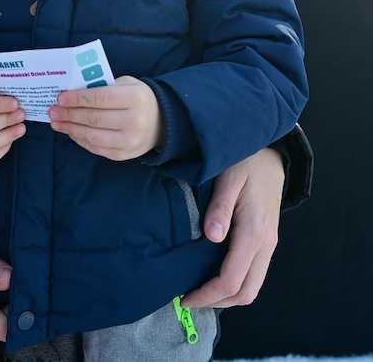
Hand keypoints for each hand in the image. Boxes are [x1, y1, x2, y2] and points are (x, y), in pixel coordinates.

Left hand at [49, 75, 162, 158]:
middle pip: (94, 118)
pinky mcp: (123, 155)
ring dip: (70, 128)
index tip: (60, 98)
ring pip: (92, 136)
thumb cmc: (137, 98)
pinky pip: (95, 148)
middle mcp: (134, 121)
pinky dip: (79, 139)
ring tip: (56, 122)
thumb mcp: (126, 84)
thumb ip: (103, 86)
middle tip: (53, 110)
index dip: (77, 98)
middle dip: (69, 114)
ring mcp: (129, 141)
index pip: (100, 98)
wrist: (162, 122)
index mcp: (135, 98)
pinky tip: (70, 131)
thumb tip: (72, 92)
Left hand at [181, 147, 284, 307]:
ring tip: (198, 290)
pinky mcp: (266, 240)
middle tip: (189, 299)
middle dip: (217, 302)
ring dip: (227, 296)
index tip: (184, 297)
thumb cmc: (245, 162)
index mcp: (254, 232)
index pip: (232, 279)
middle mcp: (266, 244)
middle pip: (246, 293)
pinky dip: (235, 283)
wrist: (271, 154)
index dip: (208, 294)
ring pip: (252, 286)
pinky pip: (254, 273)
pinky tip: (213, 274)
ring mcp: (269, 244)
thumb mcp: (228, 178)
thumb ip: (219, 207)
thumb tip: (211, 236)